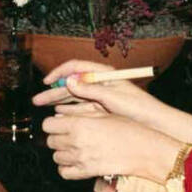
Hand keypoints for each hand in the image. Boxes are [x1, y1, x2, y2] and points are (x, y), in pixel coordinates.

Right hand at [33, 60, 191, 146]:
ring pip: (73, 97)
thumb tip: (69, 82)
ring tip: (42, 108)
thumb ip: (91, 89)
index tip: (47, 82)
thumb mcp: (113, 97)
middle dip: (53, 91)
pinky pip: (80, 108)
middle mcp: (99, 83)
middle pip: (71, 83)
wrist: (154, 123)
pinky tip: (58, 116)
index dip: (59, 73)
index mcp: (103, 74)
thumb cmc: (138, 107)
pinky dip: (68, 111)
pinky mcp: (100, 109)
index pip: (75, 67)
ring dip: (57, 102)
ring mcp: (99, 96)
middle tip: (37, 100)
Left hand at [43, 111, 180, 181]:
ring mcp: (80, 159)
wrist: (144, 150)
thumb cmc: (127, 128)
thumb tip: (59, 114)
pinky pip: (64, 172)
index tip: (58, 123)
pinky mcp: (86, 172)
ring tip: (74, 147)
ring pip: (56, 156)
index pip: (48, 125)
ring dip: (62, 151)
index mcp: (78, 124)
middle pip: (50, 141)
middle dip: (57, 137)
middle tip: (69, 134)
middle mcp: (76, 142)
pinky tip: (74, 161)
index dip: (52, 123)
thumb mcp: (103, 113)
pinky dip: (66, 167)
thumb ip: (78, 113)